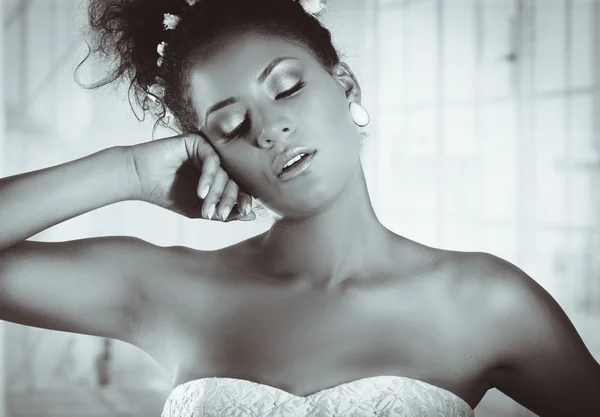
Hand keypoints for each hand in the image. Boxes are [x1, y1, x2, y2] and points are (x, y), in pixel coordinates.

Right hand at [125, 133, 255, 221]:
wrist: (138, 180)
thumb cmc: (166, 194)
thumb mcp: (198, 210)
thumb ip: (224, 213)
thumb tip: (251, 215)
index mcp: (219, 178)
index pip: (239, 188)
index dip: (244, 200)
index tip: (244, 212)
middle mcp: (217, 163)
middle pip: (235, 180)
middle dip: (230, 199)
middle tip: (220, 215)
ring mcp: (208, 151)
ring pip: (225, 172)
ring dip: (218, 193)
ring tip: (207, 209)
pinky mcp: (198, 141)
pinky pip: (213, 159)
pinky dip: (209, 178)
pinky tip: (200, 192)